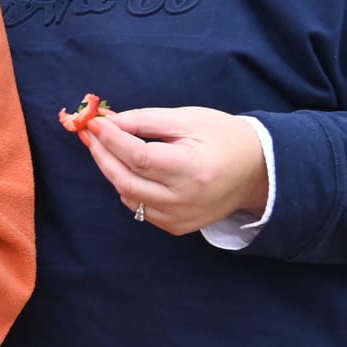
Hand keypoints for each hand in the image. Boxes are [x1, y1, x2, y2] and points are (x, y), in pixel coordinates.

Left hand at [81, 107, 269, 234]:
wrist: (257, 171)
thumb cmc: (224, 137)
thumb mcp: (188, 119)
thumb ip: (145, 121)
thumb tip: (109, 122)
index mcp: (191, 169)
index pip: (138, 157)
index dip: (111, 140)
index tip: (94, 123)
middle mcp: (184, 199)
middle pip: (125, 179)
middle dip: (102, 155)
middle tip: (89, 134)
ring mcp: (180, 218)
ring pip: (127, 195)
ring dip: (112, 170)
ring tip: (106, 147)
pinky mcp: (177, 227)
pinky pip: (139, 208)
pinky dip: (128, 187)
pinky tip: (130, 169)